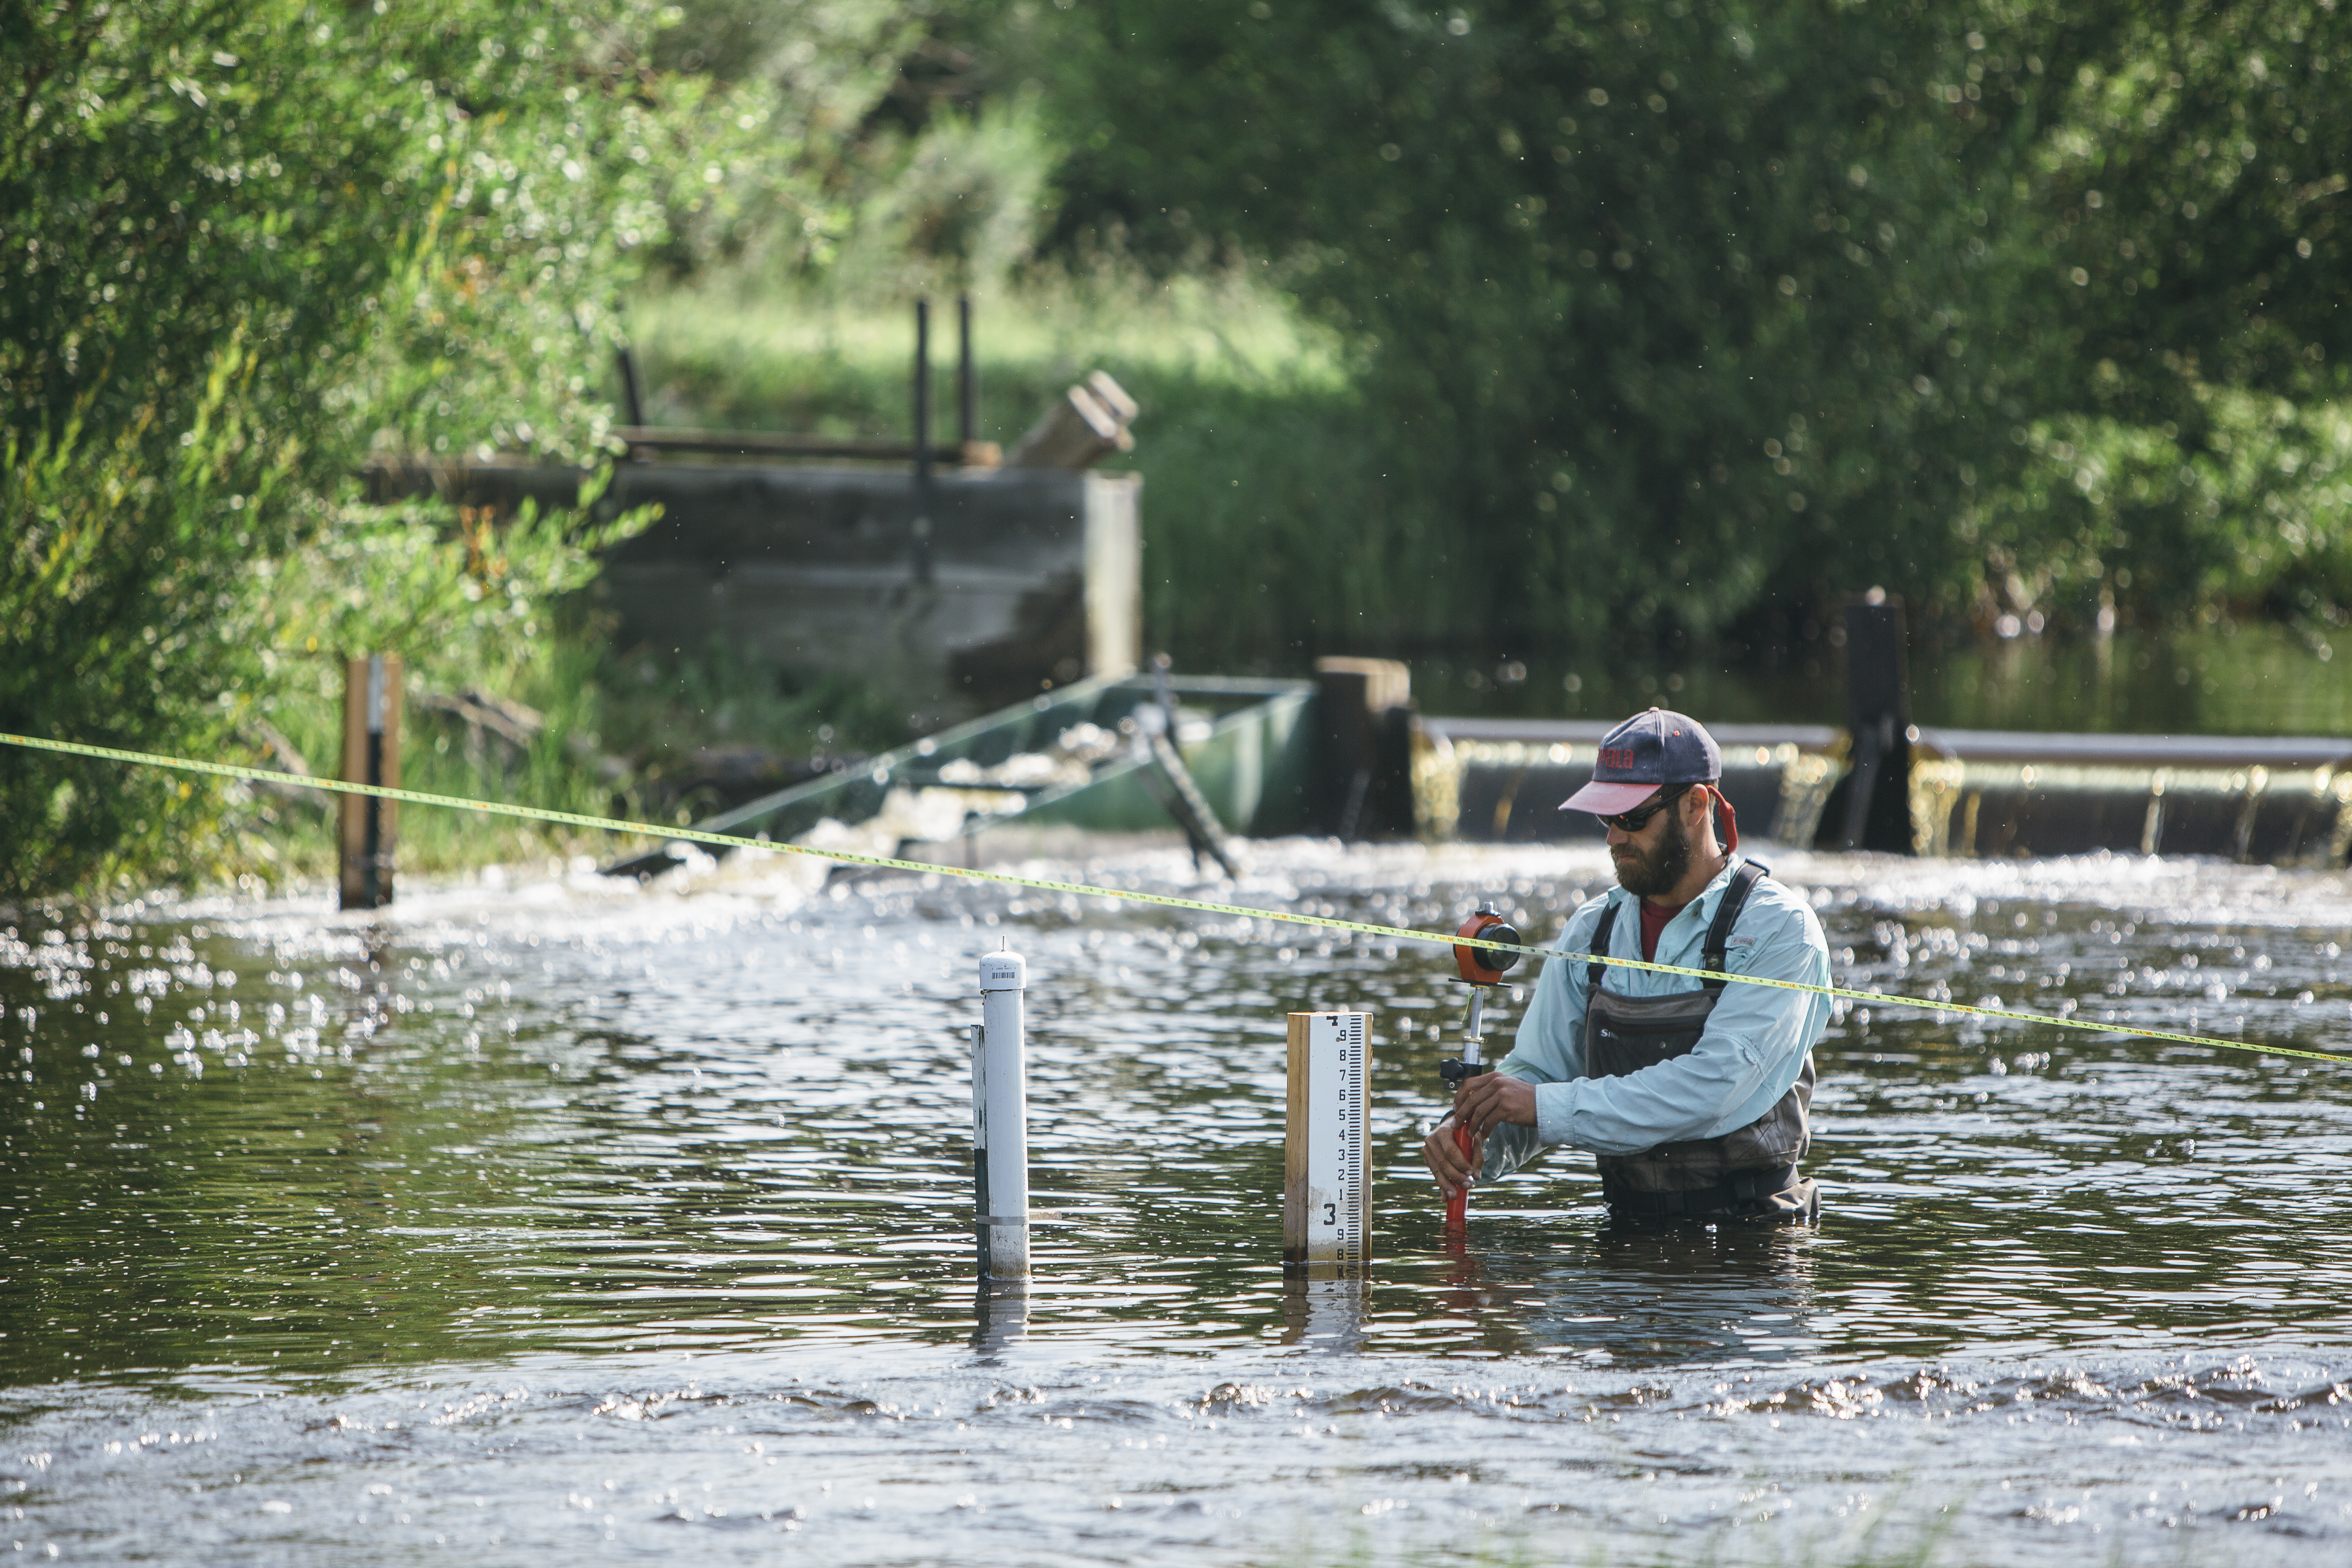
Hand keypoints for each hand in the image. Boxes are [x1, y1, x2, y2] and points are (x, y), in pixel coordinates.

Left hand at [1420, 1076, 1537, 1198]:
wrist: (1545, 1105)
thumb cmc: (1524, 1099)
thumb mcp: (1506, 1088)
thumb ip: (1490, 1091)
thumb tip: (1470, 1101)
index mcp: (1494, 1077)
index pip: (1468, 1084)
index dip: (1459, 1097)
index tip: (1456, 1108)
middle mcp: (1497, 1083)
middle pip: (1471, 1099)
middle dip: (1461, 1113)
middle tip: (1457, 1124)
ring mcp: (1502, 1095)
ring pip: (1478, 1111)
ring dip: (1472, 1124)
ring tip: (1470, 1133)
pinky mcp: (1507, 1108)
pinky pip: (1489, 1121)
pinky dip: (1485, 1129)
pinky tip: (1485, 1135)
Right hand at [1422, 1115, 1478, 1200]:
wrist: (1452, 1130)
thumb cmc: (1466, 1136)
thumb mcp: (1475, 1142)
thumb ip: (1477, 1157)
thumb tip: (1476, 1176)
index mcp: (1444, 1131)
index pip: (1451, 1150)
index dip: (1460, 1164)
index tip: (1471, 1174)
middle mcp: (1431, 1139)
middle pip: (1443, 1163)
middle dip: (1456, 1177)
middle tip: (1468, 1186)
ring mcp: (1427, 1150)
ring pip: (1437, 1171)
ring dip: (1447, 1185)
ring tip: (1455, 1196)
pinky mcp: (1427, 1159)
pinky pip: (1435, 1174)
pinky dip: (1441, 1186)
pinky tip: (1445, 1198)